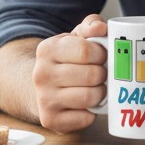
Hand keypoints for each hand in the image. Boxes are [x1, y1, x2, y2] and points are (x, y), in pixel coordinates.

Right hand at [32, 14, 107, 132]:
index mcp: (47, 49)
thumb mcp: (76, 37)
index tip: (101, 56)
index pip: (86, 51)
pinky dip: (92, 113)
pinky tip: (87, 105)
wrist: (41, 87)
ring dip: (101, 93)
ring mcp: (44, 99)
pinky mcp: (50, 119)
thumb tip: (101, 27)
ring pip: (90, 97)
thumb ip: (91, 26)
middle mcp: (41, 74)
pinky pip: (85, 118)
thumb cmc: (66, 60)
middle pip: (91, 75)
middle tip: (101, 73)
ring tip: (96, 87)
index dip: (102, 54)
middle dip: (103, 74)